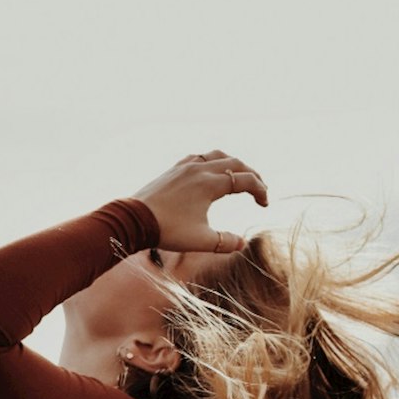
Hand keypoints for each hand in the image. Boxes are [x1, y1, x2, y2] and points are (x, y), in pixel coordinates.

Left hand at [133, 151, 268, 253]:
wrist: (134, 220)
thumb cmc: (167, 231)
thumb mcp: (200, 241)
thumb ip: (225, 242)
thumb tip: (242, 243)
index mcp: (210, 184)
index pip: (244, 180)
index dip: (260, 191)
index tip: (264, 205)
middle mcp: (200, 169)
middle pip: (235, 164)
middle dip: (252, 175)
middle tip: (260, 189)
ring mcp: (185, 166)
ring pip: (217, 155)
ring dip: (233, 164)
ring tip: (240, 176)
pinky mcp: (173, 169)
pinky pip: (199, 157)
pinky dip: (212, 160)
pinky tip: (211, 170)